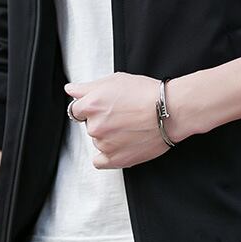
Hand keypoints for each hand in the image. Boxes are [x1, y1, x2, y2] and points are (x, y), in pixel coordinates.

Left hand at [64, 72, 190, 168]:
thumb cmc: (147, 93)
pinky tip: (118, 145)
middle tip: (121, 114)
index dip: (90, 106)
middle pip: (89, 125)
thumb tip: (70, 90)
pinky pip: (99, 161)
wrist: (170, 111)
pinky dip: (106, 155)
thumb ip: (86, 87)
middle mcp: (95, 125)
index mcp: (92, 105)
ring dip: (107, 135)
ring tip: (128, 127)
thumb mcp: (114, 80)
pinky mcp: (116, 159)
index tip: (103, 106)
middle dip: (101, 120)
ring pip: (97, 140)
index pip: (76, 109)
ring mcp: (105, 144)